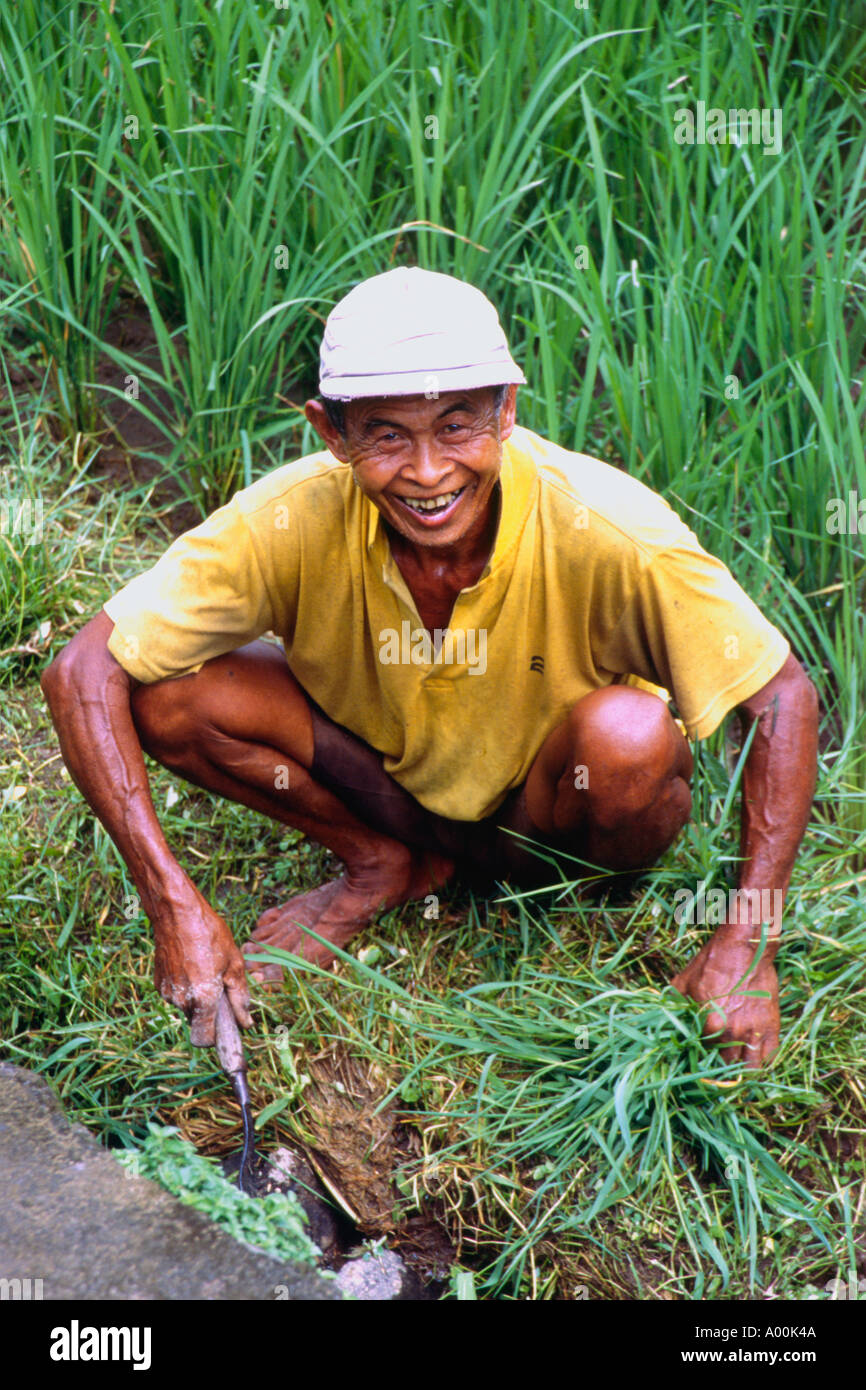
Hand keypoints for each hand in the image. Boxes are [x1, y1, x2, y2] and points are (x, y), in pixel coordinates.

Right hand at [152, 883, 251, 1046]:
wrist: (176, 912)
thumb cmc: (209, 934)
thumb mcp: (234, 964)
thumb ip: (240, 998)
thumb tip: (246, 1023)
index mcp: (202, 999)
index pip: (203, 1041)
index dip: (216, 1038)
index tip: (226, 1029)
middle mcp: (180, 1000)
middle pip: (198, 1022)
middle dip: (211, 1011)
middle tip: (221, 984)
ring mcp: (166, 992)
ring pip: (188, 1007)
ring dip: (199, 997)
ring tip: (206, 967)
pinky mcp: (158, 982)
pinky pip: (177, 994)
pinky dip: (187, 986)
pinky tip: (193, 963)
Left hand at [670, 926, 779, 1067]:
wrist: (745, 947)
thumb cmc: (712, 962)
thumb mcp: (683, 981)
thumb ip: (675, 1005)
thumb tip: (666, 1019)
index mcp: (709, 1025)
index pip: (702, 1055)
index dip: (700, 1058)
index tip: (699, 1058)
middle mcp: (732, 1033)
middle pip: (726, 1066)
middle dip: (721, 1068)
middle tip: (717, 1065)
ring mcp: (754, 1032)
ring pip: (750, 1069)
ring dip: (743, 1071)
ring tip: (736, 1068)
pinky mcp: (772, 1026)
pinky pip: (769, 1056)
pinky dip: (762, 1061)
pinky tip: (754, 1058)